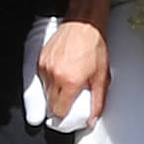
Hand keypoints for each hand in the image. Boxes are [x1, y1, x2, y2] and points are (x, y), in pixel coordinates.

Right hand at [23, 17, 92, 131]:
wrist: (84, 24)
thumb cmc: (94, 46)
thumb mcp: (102, 76)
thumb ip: (97, 101)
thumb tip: (92, 119)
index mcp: (70, 82)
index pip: (59, 111)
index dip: (64, 116)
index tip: (69, 114)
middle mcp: (55, 75)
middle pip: (50, 104)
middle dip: (59, 105)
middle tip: (70, 99)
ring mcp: (45, 66)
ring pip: (45, 91)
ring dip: (54, 92)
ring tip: (67, 82)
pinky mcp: (41, 59)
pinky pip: (42, 77)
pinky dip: (50, 79)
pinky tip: (61, 72)